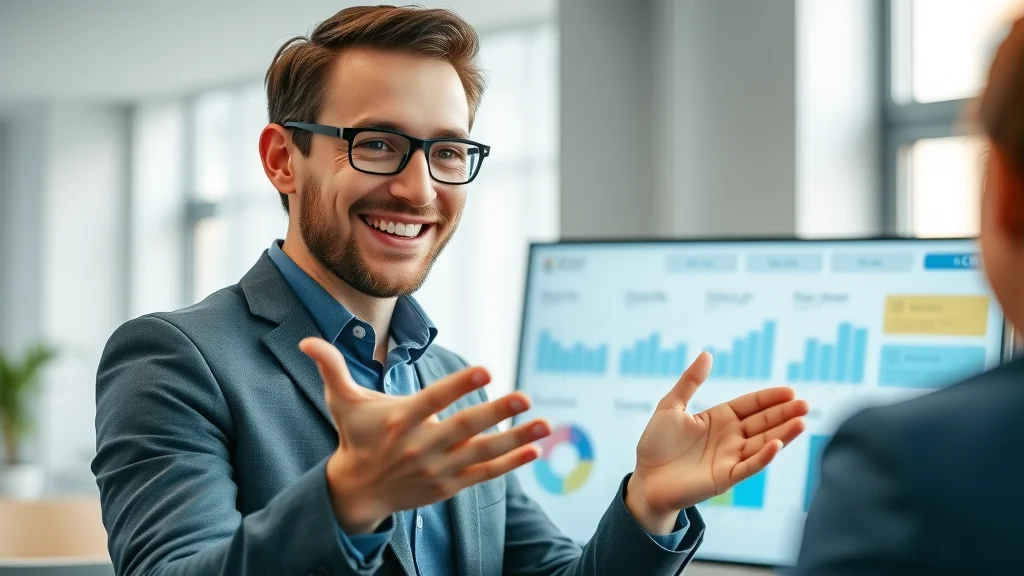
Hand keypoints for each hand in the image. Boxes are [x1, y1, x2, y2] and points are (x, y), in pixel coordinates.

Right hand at [299, 337, 550, 533]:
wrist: (357, 491)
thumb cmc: (355, 437)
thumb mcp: (341, 402)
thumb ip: (331, 368)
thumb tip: (307, 340)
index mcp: (400, 420)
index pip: (434, 399)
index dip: (460, 385)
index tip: (486, 370)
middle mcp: (421, 446)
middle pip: (464, 428)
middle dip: (496, 413)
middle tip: (526, 396)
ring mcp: (438, 469)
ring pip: (481, 453)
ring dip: (515, 439)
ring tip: (545, 424)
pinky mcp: (449, 486)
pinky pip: (484, 474)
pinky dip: (509, 464)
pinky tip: (534, 451)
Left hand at [626, 352, 808, 532]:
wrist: (645, 479)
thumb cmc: (656, 444)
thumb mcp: (671, 406)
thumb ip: (690, 382)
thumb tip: (707, 354)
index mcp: (719, 418)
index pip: (751, 405)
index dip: (770, 398)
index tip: (790, 391)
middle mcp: (730, 437)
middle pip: (763, 423)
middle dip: (784, 414)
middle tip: (804, 404)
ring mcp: (730, 458)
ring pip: (763, 443)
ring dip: (783, 434)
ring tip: (802, 421)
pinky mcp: (726, 477)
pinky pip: (749, 466)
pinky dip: (763, 456)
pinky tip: (777, 444)